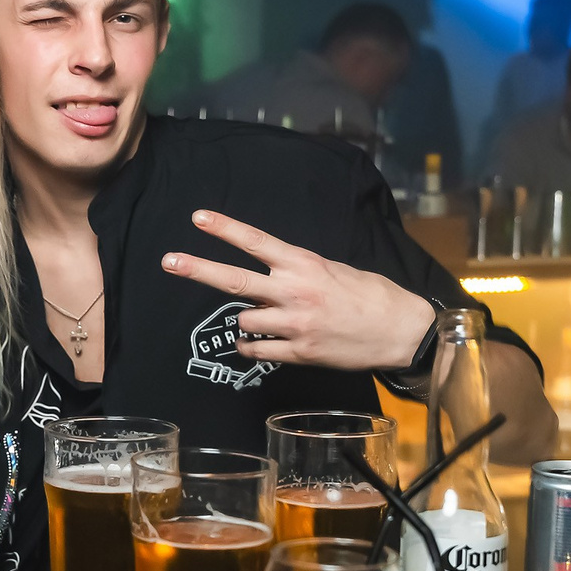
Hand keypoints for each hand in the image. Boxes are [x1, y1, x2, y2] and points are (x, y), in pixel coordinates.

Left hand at [162, 209, 433, 370]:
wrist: (401, 331)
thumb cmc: (372, 296)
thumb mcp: (336, 270)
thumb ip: (301, 270)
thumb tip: (274, 273)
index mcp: (304, 264)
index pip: (256, 242)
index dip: (225, 229)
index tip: (198, 218)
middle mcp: (294, 291)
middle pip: (234, 280)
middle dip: (198, 269)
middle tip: (168, 261)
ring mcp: (294, 324)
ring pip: (243, 319)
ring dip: (247, 320)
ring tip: (266, 319)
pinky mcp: (298, 353)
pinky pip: (256, 350)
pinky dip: (252, 347)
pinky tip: (259, 344)